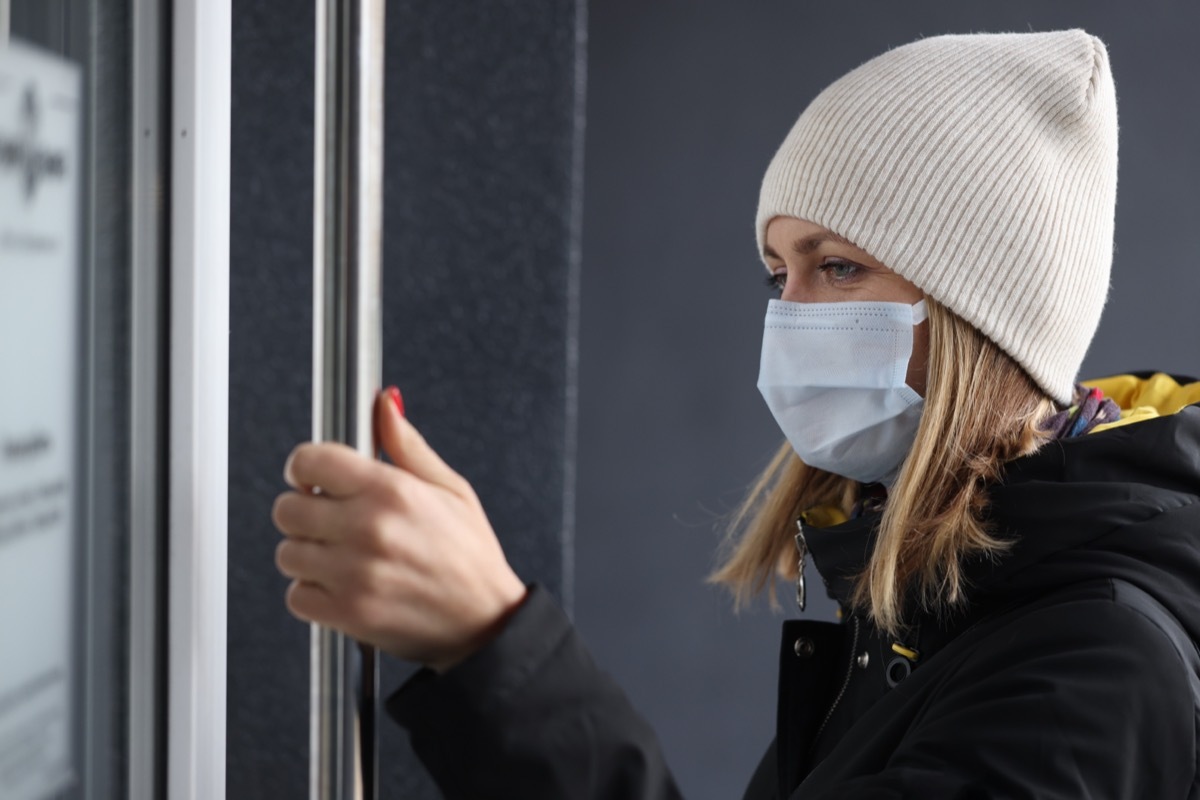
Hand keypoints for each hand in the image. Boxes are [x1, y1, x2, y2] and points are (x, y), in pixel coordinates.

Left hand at [271, 388, 527, 671]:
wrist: (486, 623)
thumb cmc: (471, 556)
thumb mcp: (452, 490)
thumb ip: (408, 446)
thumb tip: (385, 404)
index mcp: (392, 491)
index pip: (311, 461)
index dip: (306, 467)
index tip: (313, 478)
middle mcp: (370, 529)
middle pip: (287, 508)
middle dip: (305, 512)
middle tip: (331, 522)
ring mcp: (355, 574)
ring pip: (287, 553)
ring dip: (307, 555)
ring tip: (342, 558)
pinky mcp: (348, 614)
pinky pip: (296, 596)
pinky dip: (312, 593)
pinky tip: (342, 586)